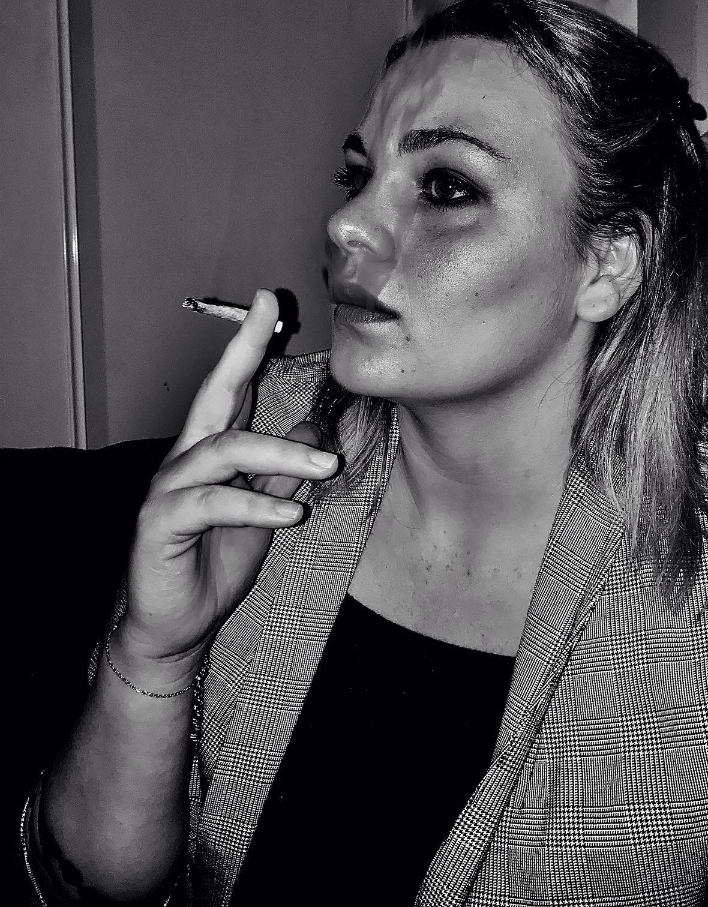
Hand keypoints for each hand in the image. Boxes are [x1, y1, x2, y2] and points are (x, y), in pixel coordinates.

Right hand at [114, 289, 336, 681]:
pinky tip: (292, 515)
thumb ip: (284, 474)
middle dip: (241, 350)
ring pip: (223, 450)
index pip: (231, 388)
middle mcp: (185, 459)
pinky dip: (255, 506)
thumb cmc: (215, 561)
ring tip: (328, 469)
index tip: (267, 302)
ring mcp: (168, 489)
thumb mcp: (264, 513)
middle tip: (270, 312)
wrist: (174, 624)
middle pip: (213, 395)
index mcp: (210, 451)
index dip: (248, 345)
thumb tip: (319, 434)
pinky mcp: (160, 524)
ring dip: (280, 455)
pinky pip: (210, 504)